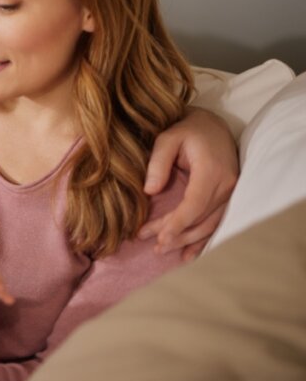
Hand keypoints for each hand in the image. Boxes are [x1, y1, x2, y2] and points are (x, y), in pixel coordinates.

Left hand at [141, 107, 238, 259]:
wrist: (212, 126)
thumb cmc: (186, 130)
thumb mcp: (167, 138)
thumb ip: (157, 162)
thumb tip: (149, 191)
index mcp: (211, 170)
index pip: (196, 203)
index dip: (179, 223)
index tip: (161, 237)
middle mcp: (227, 184)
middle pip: (200, 217)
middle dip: (176, 234)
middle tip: (153, 246)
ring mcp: (231, 192)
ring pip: (209, 224)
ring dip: (187, 240)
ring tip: (162, 249)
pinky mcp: (229, 197)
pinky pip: (217, 223)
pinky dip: (203, 240)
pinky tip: (188, 255)